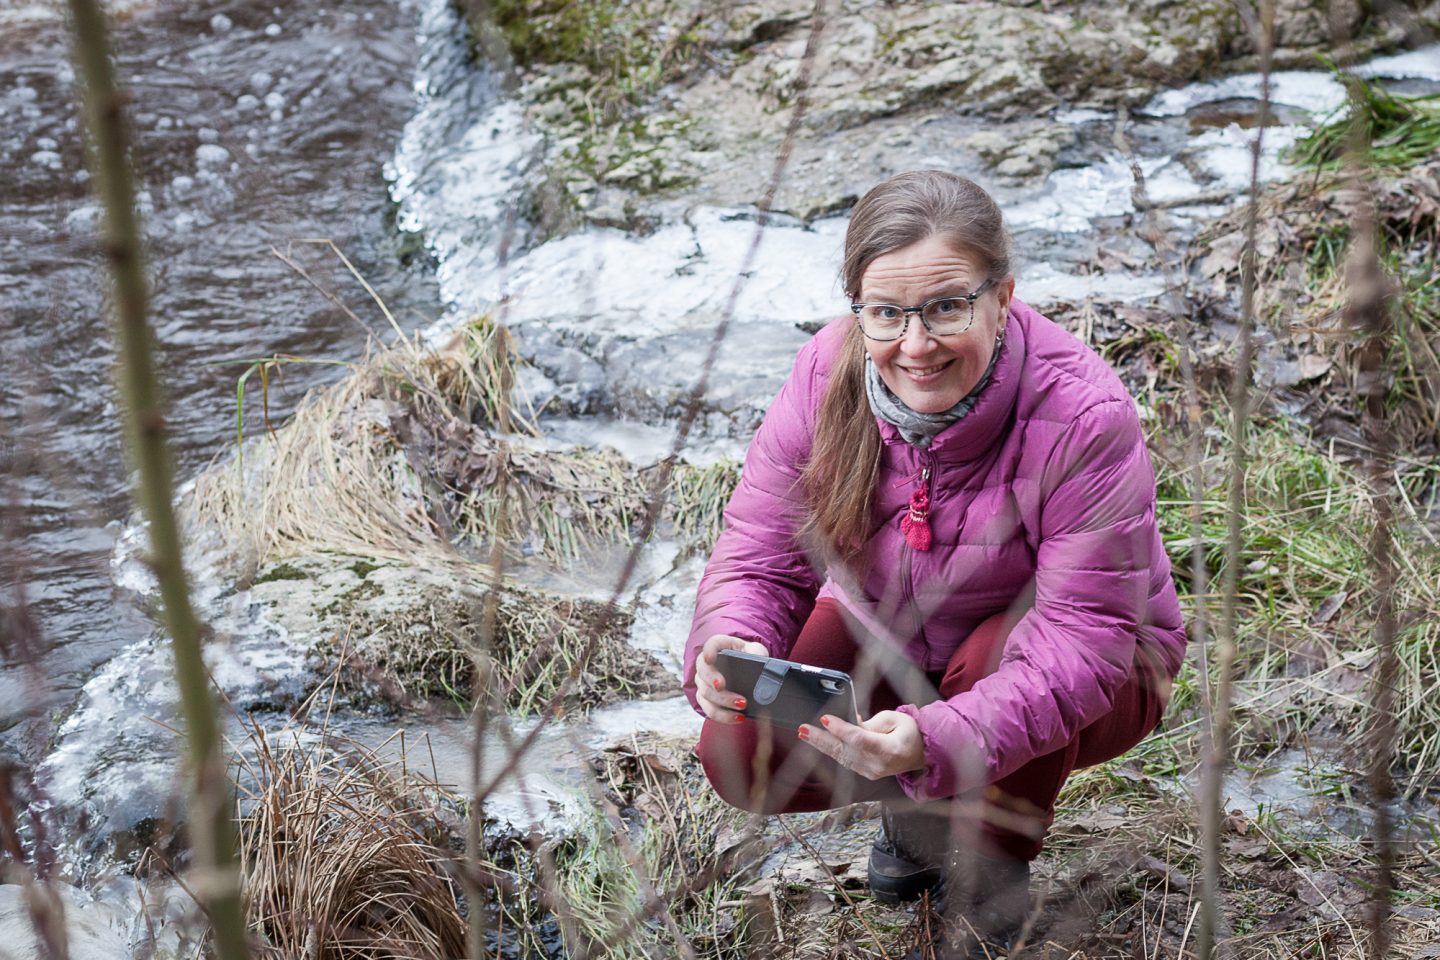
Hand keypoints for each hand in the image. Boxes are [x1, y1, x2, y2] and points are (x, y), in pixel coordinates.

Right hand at [693, 634, 768, 723]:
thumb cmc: (749, 657)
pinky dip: (723, 716)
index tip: (710, 659)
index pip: (711, 644)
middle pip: (704, 671)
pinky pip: (709, 710)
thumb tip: (760, 662)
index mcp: (720, 646)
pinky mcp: (705, 699)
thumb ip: (758, 653)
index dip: (708, 651)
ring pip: (705, 693)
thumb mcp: (756, 651)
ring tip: (742, 706)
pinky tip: (738, 718)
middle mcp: (706, 664)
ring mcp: (703, 682)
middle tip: (723, 687)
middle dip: (713, 680)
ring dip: (722, 701)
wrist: (745, 671)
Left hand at [798, 710, 926, 780]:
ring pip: (841, 757)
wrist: (919, 754)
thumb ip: (872, 723)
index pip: (860, 739)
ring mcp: (871, 771)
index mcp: (890, 749)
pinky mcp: (865, 773)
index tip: (825, 719)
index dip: (841, 730)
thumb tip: (850, 723)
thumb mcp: (896, 718)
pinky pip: (844, 760)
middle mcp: (878, 764)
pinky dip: (830, 750)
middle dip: (821, 739)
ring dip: (821, 745)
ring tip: (804, 733)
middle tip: (803, 729)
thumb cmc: (909, 733)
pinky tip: (817, 740)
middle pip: (845, 751)